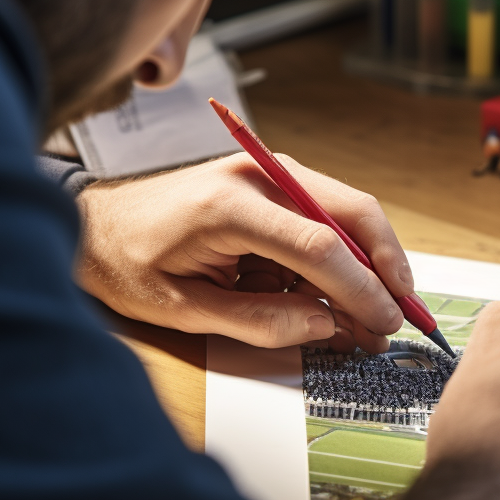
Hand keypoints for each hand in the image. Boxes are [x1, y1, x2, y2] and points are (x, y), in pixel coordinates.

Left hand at [76, 153, 412, 352]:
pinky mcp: (275, 186)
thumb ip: (257, 320)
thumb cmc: (127, 262)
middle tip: (404, 314)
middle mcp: (259, 175)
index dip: (362, 287)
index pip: (320, 243)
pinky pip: (327, 221)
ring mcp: (270, 174)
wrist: (94, 224)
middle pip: (353, 211)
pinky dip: (346, 260)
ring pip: (349, 213)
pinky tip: (347, 300)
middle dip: (388, 266)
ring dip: (371, 266)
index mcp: (229, 205)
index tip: (385, 322)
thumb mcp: (182, 309)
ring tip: (377, 318)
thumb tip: (324, 326)